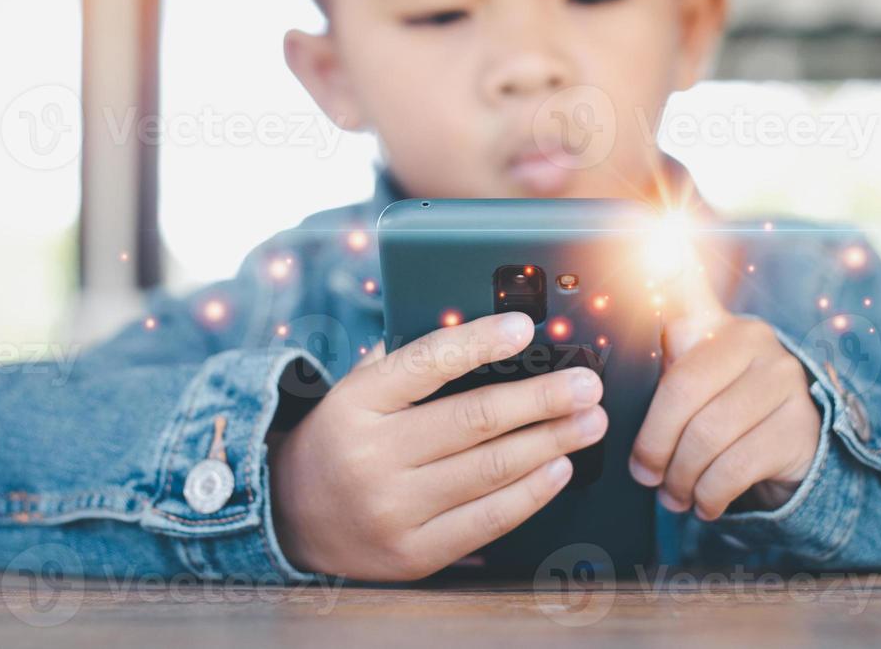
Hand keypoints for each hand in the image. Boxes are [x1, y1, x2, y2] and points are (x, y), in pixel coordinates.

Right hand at [268, 311, 605, 579]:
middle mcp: (373, 455)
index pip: (428, 362)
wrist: (291, 515)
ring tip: (589, 422)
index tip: (526, 328)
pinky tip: (558, 467)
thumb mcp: (356, 390)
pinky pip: (487, 519)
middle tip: (587, 385)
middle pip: (475, 418)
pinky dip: (532, 492)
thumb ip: (408, 361)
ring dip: (552, 442)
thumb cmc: (343, 438)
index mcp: (357, 402)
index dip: (481, 341)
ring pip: (490, 469)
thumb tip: (484, 331)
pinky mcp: (414, 553)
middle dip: (544, 399)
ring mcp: (392, 509)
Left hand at [629, 264, 819, 519]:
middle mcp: (752, 341)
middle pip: (681, 392)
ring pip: (706, 437)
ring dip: (681, 478)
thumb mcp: (696, 376)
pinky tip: (705, 500)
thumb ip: (667, 350)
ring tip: (675, 492)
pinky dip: (709, 495)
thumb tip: (634, 298)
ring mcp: (782, 382)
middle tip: (646, 473)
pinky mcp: (800, 426)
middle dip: (654, 445)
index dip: (670, 264)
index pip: (688, 286)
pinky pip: (733, 467)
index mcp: (715, 324)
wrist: (798, 447)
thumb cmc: (727, 408)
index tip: (652, 236)